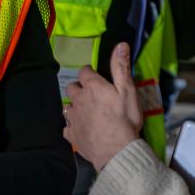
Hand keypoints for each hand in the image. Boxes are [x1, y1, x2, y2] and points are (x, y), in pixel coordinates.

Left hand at [63, 43, 142, 171]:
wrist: (117, 151)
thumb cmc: (124, 119)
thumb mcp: (128, 90)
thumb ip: (121, 67)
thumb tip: (120, 44)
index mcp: (92, 87)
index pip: (84, 72)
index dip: (89, 73)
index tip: (95, 76)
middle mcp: (78, 100)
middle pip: (71, 88)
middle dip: (79, 88)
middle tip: (91, 94)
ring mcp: (73, 119)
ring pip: (68, 107)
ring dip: (75, 107)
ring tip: (86, 112)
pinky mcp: (72, 136)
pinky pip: (67, 128)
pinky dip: (73, 127)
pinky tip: (80, 130)